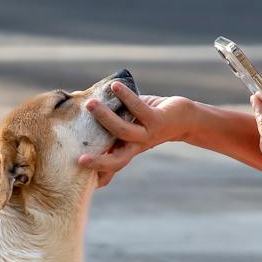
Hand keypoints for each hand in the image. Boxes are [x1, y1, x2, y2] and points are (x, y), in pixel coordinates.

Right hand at [77, 83, 193, 187]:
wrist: (185, 120)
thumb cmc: (150, 117)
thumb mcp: (127, 119)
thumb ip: (105, 111)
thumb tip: (76, 96)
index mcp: (127, 149)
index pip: (111, 166)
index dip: (98, 174)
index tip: (79, 175)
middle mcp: (136, 146)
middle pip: (117, 160)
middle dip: (99, 162)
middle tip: (79, 160)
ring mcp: (147, 134)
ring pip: (123, 130)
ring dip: (105, 117)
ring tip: (90, 103)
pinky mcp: (157, 119)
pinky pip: (138, 108)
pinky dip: (125, 96)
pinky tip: (114, 85)